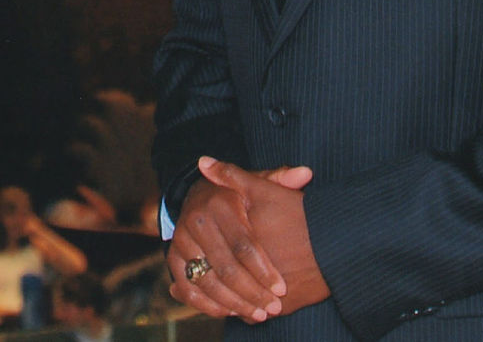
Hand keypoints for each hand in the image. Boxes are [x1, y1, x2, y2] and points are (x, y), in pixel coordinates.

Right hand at [167, 161, 311, 321]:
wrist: (199, 195)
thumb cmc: (239, 194)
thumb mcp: (258, 183)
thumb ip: (281, 179)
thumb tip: (306, 174)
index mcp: (220, 202)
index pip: (244, 244)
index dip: (263, 269)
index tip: (282, 287)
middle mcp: (196, 221)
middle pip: (226, 267)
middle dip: (252, 292)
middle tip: (272, 308)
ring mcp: (181, 241)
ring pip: (207, 283)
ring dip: (233, 304)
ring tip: (258, 314)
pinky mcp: (172, 259)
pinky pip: (188, 290)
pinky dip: (209, 306)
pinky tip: (232, 312)